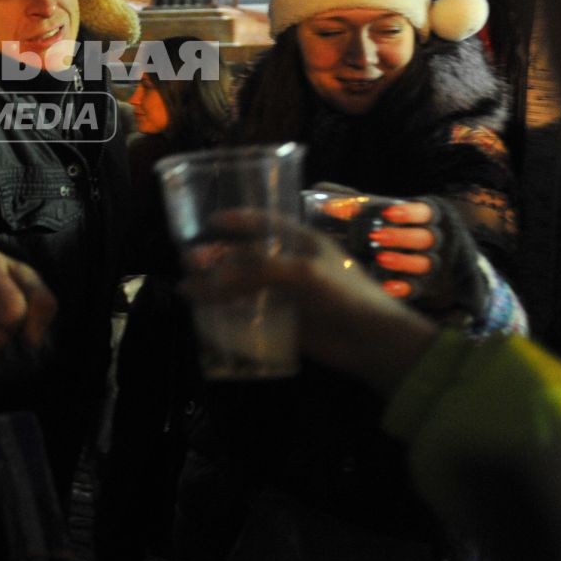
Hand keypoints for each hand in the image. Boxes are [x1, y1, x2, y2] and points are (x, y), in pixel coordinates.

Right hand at [181, 211, 438, 393]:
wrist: (371, 341)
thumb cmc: (342, 295)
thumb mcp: (299, 273)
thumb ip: (253, 272)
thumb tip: (205, 280)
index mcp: (303, 243)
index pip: (267, 223)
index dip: (240, 219)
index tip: (212, 221)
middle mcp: (293, 265)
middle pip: (248, 256)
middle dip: (219, 258)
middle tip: (190, 259)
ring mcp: (288, 295)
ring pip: (245, 288)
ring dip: (218, 288)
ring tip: (189, 289)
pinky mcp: (284, 323)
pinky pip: (250, 317)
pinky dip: (229, 317)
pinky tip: (207, 317)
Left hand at [312, 193, 439, 299]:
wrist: (413, 254)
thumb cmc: (392, 225)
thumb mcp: (380, 212)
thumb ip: (359, 206)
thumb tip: (329, 205)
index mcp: (424, 218)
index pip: (425, 212)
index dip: (410, 212)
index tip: (387, 213)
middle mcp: (430, 240)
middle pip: (425, 238)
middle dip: (403, 237)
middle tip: (377, 236)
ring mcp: (428, 263)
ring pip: (424, 263)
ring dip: (403, 261)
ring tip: (381, 259)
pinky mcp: (422, 283)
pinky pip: (416, 287)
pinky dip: (402, 287)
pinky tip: (386, 287)